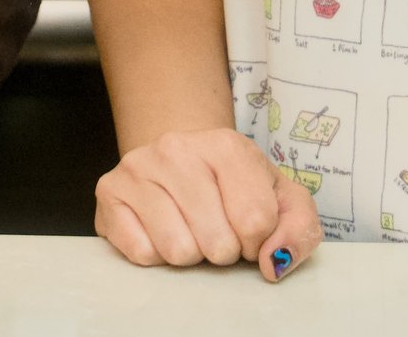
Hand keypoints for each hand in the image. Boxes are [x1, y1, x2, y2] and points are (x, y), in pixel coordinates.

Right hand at [95, 129, 322, 280]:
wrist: (178, 159)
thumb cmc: (233, 186)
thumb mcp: (281, 199)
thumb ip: (299, 229)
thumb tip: (273, 263)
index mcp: (225, 145)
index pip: (256, 222)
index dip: (257, 241)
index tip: (247, 229)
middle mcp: (176, 148)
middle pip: (217, 242)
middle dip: (223, 251)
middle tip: (217, 231)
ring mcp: (137, 167)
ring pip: (178, 251)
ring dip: (191, 254)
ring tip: (190, 230)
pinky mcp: (108, 192)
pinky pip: (141, 253)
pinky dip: (156, 254)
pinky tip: (160, 230)